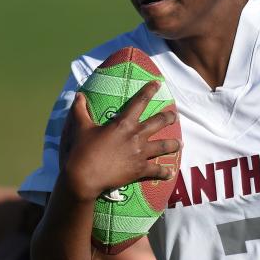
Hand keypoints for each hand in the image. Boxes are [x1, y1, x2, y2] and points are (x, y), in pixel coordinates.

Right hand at [59, 82, 179, 201]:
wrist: (85, 176)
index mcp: (124, 123)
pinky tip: (171, 173)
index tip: (158, 83)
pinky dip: (165, 172)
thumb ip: (80, 110)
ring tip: (180, 143)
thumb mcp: (81, 128)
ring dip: (174, 144)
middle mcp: (136, 136)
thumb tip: (78, 95)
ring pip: (164, 146)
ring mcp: (140, 153)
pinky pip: (157, 171)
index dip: (149, 91)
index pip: (140, 102)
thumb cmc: (83, 151)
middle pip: (159, 122)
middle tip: (175, 116)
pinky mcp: (140, 169)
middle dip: (169, 117)